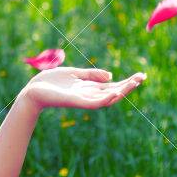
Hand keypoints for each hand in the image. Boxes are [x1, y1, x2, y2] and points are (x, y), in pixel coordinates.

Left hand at [21, 66, 146, 112]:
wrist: (33, 91)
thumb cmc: (51, 82)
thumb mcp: (74, 73)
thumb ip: (91, 74)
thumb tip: (111, 76)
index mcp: (89, 88)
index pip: (113, 86)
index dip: (127, 82)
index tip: (140, 76)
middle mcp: (90, 95)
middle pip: (114, 91)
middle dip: (129, 86)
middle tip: (143, 77)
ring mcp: (84, 99)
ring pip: (108, 98)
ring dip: (122, 91)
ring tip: (134, 83)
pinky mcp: (77, 102)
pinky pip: (95, 103)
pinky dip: (106, 98)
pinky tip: (116, 91)